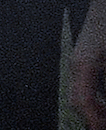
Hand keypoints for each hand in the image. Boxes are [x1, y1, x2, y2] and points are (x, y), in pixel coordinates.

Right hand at [76, 0, 105, 129]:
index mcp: (83, 66)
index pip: (82, 101)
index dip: (94, 119)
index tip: (101, 128)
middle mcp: (77, 64)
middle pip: (77, 99)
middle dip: (92, 115)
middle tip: (103, 124)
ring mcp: (78, 60)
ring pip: (79, 92)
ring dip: (94, 106)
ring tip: (105, 114)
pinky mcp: (84, 57)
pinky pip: (84, 82)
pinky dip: (95, 95)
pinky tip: (105, 99)